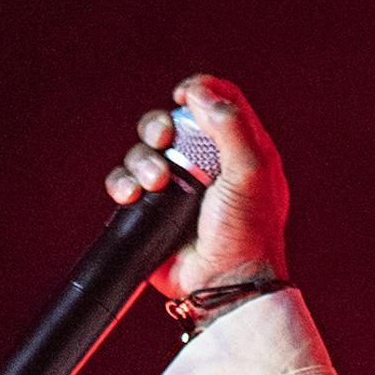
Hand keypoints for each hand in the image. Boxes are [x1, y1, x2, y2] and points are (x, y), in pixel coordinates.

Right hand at [105, 74, 289, 298]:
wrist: (223, 284)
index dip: (199, 91)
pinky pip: (125, 182)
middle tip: (162, 140)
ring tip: (155, 184)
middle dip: (159, 124)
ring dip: (142, 160)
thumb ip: (231, 125)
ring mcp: (179, 187)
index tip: (182, 96)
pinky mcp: (153, 209)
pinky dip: (122, 183)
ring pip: (144, 150)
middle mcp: (208, 164)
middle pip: (172, 120)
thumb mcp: (252, 172)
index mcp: (241, 150)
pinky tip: (131, 196)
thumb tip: (199, 91)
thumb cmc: (247, 232)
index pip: (220, 101)